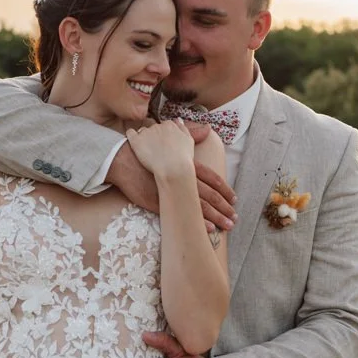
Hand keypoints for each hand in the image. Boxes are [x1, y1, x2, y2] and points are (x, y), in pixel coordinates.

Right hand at [107, 129, 236, 229]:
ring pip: (197, 206)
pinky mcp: (158, 202)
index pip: (211, 178)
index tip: (234, 198)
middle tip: (235, 218)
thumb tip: (207, 128)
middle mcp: (182, 178)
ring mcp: (170, 191)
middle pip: (208, 194)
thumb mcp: (170, 141)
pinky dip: (195, 222)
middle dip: (223, 207)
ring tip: (226, 226)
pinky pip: (179, 214)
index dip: (224, 189)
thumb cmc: (147, 149)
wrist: (122, 158)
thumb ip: (190, 136)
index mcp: (186, 165)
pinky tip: (206, 229)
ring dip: (215, 217)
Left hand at [125, 120, 194, 179]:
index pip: (164, 126)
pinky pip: (130, 133)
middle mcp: (157, 126)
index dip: (164, 136)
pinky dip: (131, 136)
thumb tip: (178, 120)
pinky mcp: (136, 141)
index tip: (164, 145)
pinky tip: (135, 144)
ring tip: (148, 151)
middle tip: (157, 150)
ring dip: (144, 138)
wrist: (173, 169)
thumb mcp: (188, 141)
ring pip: (142, 131)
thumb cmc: (183, 158)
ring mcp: (146, 133)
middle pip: (153, 129)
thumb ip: (182, 128)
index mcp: (169, 125)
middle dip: (154, 137)